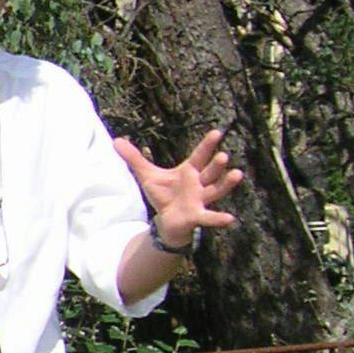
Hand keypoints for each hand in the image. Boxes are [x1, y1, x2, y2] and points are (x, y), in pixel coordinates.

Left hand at [115, 130, 244, 246]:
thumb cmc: (163, 194)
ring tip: (237, 174)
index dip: (207, 145)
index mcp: (190, 171)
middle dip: (216, 164)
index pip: (199, 156)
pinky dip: (218, 219)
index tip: (217, 132)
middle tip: (223, 155)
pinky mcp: (197, 215)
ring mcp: (201, 200)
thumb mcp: (147, 175)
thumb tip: (116, 140)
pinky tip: (230, 219)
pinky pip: (210, 217)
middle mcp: (199, 183)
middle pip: (210, 172)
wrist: (166, 220)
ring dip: (226, 184)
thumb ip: (134, 158)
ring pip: (216, 190)